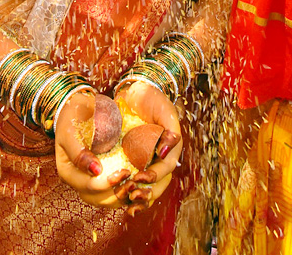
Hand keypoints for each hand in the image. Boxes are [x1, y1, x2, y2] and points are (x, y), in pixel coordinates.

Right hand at [55, 91, 131, 209]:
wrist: (78, 107)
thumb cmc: (73, 115)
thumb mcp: (70, 130)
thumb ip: (79, 152)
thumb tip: (95, 172)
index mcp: (69, 171)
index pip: (88, 187)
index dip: (106, 184)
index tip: (125, 171)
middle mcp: (79, 179)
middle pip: (97, 198)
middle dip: (116, 194)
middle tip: (134, 181)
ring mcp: (90, 178)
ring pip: (106, 198)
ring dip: (122, 195)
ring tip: (137, 183)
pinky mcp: (102, 173)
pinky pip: (112, 189)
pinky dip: (124, 189)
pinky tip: (137, 181)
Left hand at [113, 81, 181, 215]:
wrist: (133, 92)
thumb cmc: (152, 99)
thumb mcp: (165, 110)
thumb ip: (171, 131)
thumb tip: (165, 153)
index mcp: (169, 149)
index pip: (165, 169)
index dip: (155, 176)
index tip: (140, 177)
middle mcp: (158, 159)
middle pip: (157, 185)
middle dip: (146, 193)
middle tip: (131, 193)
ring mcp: (144, 162)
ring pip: (145, 188)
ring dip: (137, 198)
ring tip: (125, 198)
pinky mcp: (129, 162)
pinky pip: (130, 182)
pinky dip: (127, 193)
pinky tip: (120, 199)